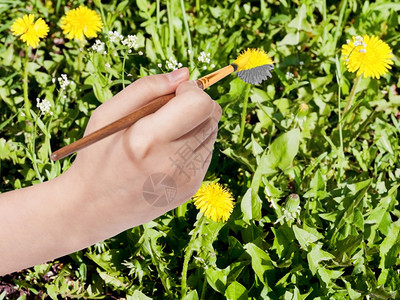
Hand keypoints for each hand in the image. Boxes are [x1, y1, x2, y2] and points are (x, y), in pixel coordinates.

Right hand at [64, 68, 220, 233]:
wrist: (93, 207)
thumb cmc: (97, 154)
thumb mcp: (109, 112)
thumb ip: (148, 87)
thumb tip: (185, 74)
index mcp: (148, 140)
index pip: (200, 104)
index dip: (191, 91)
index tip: (174, 93)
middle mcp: (172, 163)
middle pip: (212, 117)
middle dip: (196, 105)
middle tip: (170, 111)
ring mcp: (185, 179)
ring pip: (212, 134)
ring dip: (196, 125)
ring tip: (166, 133)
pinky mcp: (190, 189)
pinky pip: (206, 154)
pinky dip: (193, 145)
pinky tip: (168, 152)